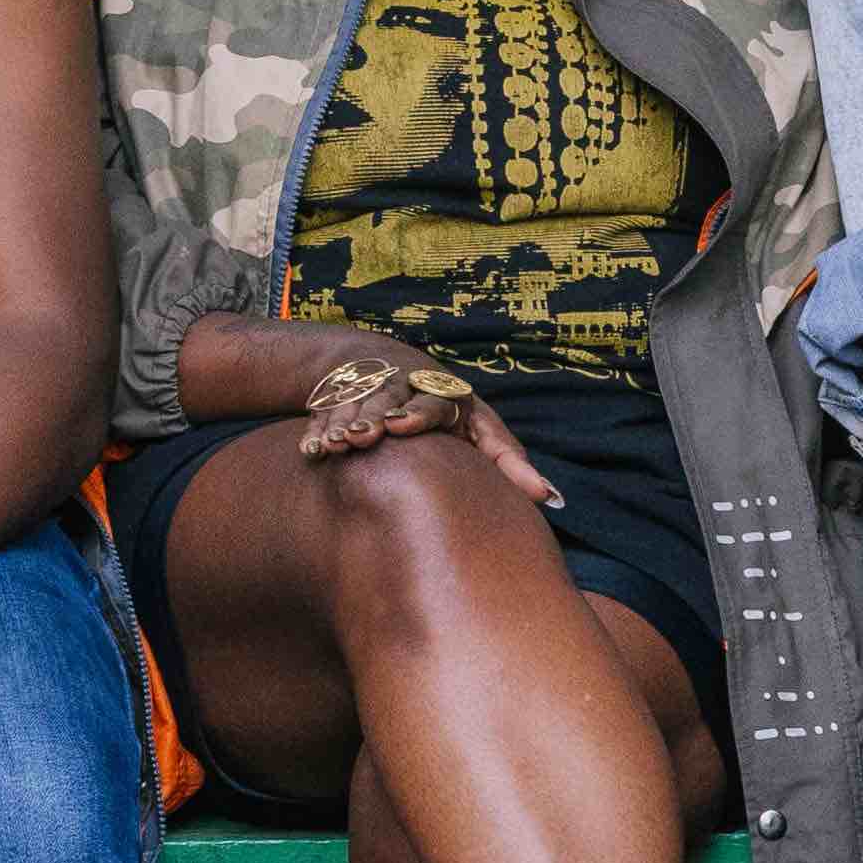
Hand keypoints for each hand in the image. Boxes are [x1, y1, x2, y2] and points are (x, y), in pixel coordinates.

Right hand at [288, 350, 551, 521]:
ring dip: (343, 425)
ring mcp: (370, 386)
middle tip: (361, 438)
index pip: (434, 401)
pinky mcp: (340, 393)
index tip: (400, 428)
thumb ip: (511, 463)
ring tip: (331, 448)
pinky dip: (318, 431)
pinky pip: (328, 411)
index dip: (417, 414)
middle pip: (390, 398)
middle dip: (374, 415)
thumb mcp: (482, 432)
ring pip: (356, 404)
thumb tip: (552, 499)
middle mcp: (406, 385)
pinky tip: (311, 451)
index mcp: (446, 395)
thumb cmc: (446, 413)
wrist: (384, 363)